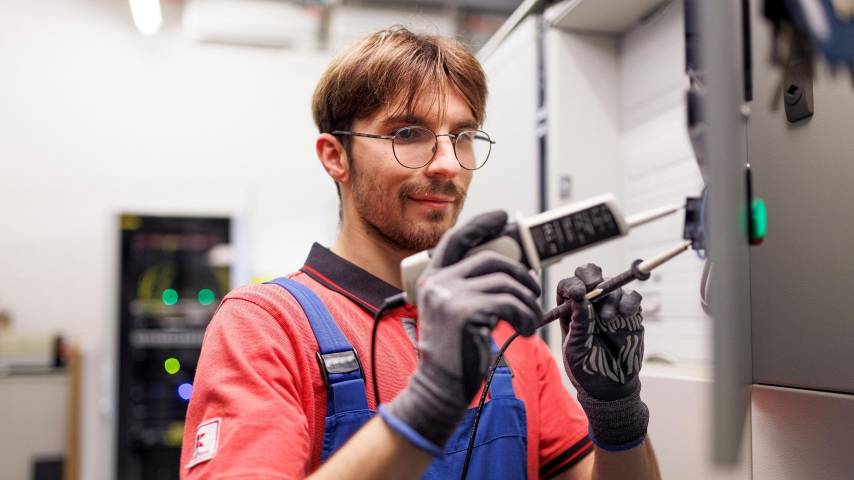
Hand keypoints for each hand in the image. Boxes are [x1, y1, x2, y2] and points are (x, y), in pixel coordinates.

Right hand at [380, 211, 541, 453]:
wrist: (439, 388)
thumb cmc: (454, 354)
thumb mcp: (452, 312)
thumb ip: (467, 288)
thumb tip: (505, 269)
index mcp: (432, 280)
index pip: (456, 239)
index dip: (481, 225)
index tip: (503, 218)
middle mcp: (437, 283)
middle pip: (491, 260)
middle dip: (520, 274)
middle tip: (533, 292)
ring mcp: (449, 296)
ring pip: (505, 282)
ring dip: (527, 302)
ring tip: (529, 321)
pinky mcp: (466, 312)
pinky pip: (510, 303)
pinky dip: (525, 317)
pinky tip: (524, 332)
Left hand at [556, 264, 648, 449]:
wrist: (611, 386)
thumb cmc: (587, 368)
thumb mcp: (575, 349)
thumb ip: (578, 324)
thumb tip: (580, 298)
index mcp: (570, 310)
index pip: (568, 285)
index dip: (572, 284)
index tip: (577, 293)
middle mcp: (590, 304)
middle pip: (590, 274)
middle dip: (592, 278)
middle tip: (595, 289)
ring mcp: (611, 306)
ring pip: (613, 284)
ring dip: (610, 297)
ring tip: (608, 319)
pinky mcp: (630, 314)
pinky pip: (633, 296)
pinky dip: (630, 301)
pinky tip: (625, 315)